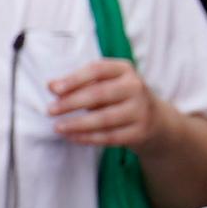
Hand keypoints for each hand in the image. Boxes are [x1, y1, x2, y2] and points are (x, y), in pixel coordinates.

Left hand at [47, 59, 169, 148]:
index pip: (96, 70)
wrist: (156, 120)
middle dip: (71, 103)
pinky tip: (73, 137)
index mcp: (124, 69)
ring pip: (104, 119)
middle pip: (99, 94)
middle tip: (50, 110)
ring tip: (58, 127)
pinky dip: (89, 138)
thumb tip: (51, 86)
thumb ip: (79, 83)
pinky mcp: (140, 132)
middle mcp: (136, 88)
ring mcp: (140, 111)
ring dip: (78, 124)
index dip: (74, 79)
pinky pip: (110, 137)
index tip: (53, 89)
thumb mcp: (105, 83)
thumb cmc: (120, 97)